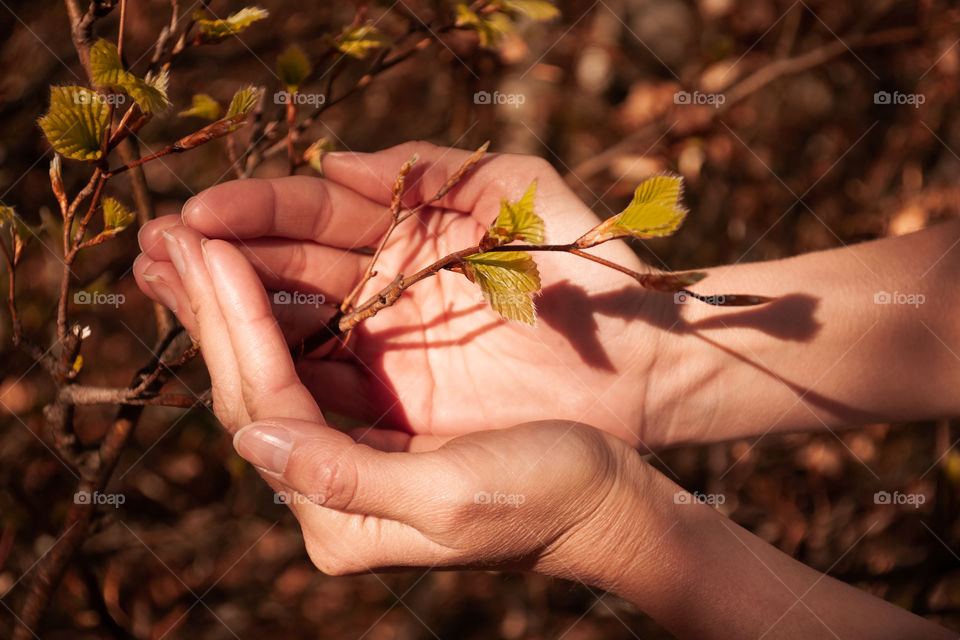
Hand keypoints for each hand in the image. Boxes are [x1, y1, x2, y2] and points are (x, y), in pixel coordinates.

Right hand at [135, 142, 671, 447]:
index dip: (254, 213)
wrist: (640, 354)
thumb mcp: (515, 189)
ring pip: (292, 328)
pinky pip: (323, 387)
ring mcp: (386, 350)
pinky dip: (274, 370)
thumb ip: (429, 168)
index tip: (196, 215)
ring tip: (160, 289)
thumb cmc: (589, 263)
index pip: (313, 217)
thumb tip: (335, 166)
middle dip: (219, 259)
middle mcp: (384, 289)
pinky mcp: (398, 407)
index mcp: (406, 231)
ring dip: (227, 312)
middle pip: (286, 272)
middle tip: (151, 251)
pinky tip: (222, 352)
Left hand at [145, 226, 650, 578]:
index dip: (236, 325)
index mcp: (343, 514)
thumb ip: (345, 475)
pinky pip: (310, 356)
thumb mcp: (449, 496)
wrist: (606, 499)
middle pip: (253, 382)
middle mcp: (334, 483)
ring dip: (230, 300)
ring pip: (275, 363)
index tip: (208, 249)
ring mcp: (353, 448)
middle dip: (211, 304)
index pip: (267, 406)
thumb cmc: (547, 495)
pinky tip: (247, 271)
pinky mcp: (380, 418)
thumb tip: (251, 442)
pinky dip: (277, 308)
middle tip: (164, 235)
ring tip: (185, 242)